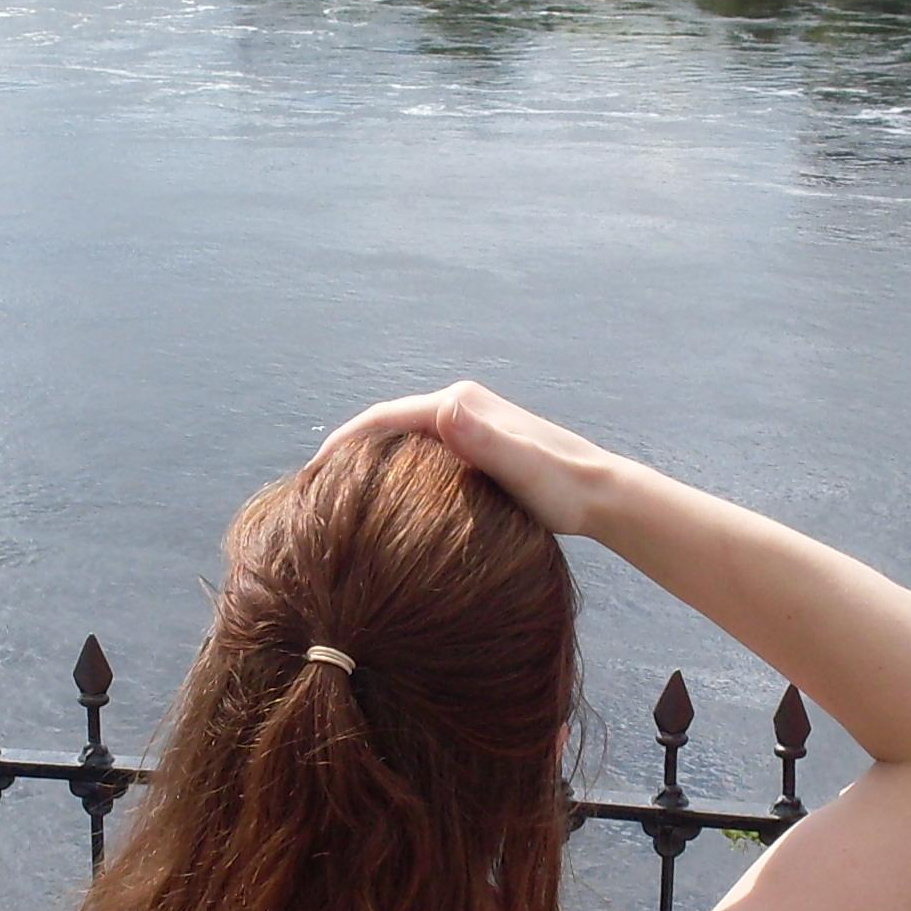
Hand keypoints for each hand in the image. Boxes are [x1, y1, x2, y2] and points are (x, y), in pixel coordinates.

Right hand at [309, 382, 613, 536]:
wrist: (601, 495)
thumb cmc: (562, 488)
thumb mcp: (521, 467)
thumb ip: (485, 440)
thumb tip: (445, 409)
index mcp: (458, 405)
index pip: (383, 418)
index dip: (342, 444)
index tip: (309, 474)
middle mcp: (459, 407)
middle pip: (386, 426)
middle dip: (347, 453)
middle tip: (309, 490)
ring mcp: (468, 426)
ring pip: (402, 442)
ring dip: (368, 464)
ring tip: (335, 499)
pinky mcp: (476, 447)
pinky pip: (420, 457)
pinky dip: (394, 474)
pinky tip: (384, 505)